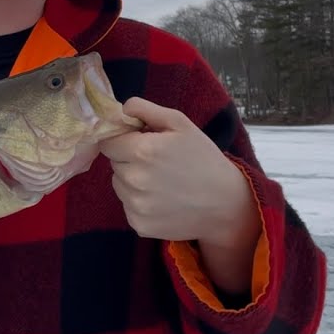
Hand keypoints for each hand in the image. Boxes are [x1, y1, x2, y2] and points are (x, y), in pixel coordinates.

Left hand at [98, 98, 258, 292]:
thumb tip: (120, 109)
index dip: (121, 140)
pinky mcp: (138, 225)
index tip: (138, 142)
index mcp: (142, 151)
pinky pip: (127, 206)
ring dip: (132, 181)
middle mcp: (134, 180)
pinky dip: (139, 202)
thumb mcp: (180, 124)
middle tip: (156, 162)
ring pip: (119, 185)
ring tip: (161, 181)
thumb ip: (145, 109)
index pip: (107, 142)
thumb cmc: (203, 158)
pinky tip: (162, 199)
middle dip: (129, 159)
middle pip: (113, 163)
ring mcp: (135, 206)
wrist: (225, 203)